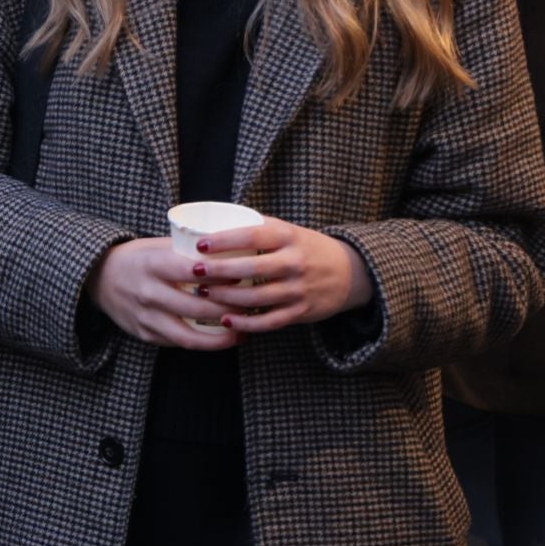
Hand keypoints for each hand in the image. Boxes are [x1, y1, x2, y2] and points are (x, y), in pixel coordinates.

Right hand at [87, 238, 238, 349]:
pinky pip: (177, 342)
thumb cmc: (136, 257)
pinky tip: (218, 339)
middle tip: (252, 308)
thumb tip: (230, 249)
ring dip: (219, 337)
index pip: (193, 271)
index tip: (246, 276)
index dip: (222, 276)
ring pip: (188, 335)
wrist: (98, 277)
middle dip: (228, 310)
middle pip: (196, 306)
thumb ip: (187, 251)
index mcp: (152, 264)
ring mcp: (145, 316)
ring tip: (241, 334)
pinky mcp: (144, 334)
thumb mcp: (157, 246)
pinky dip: (200, 343)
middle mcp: (148, 292)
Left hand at [187, 217, 372, 332]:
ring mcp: (298, 289)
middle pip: (251, 268)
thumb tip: (215, 221)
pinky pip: (269, 321)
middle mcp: (294, 262)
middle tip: (194, 271)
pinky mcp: (301, 312)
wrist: (349, 273)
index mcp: (289, 236)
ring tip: (203, 293)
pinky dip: (246, 324)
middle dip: (219, 271)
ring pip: (256, 297)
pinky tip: (226, 320)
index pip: (252, 235)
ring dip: (227, 297)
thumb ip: (258, 228)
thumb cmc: (307, 248)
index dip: (224, 240)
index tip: (200, 244)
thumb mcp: (289, 230)